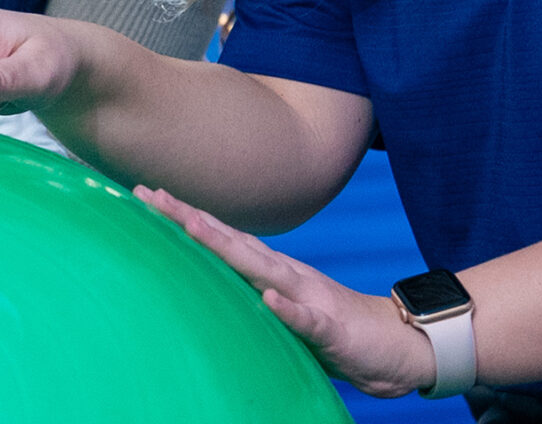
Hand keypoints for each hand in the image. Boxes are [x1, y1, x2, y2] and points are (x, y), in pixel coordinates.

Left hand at [135, 186, 435, 398]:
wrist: (396, 345)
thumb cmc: (333, 328)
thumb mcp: (283, 308)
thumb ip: (250, 293)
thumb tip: (205, 286)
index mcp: (273, 271)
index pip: (222, 239)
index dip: (183, 217)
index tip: (145, 195)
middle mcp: (287, 275)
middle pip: (232, 243)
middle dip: (190, 220)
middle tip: (151, 195)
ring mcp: (310, 299)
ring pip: (264, 271)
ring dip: (228, 249)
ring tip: (194, 227)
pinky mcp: (332, 331)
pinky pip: (307, 320)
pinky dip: (287, 308)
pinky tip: (269, 299)